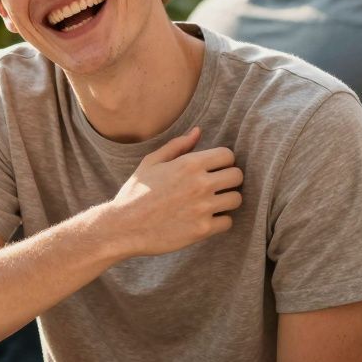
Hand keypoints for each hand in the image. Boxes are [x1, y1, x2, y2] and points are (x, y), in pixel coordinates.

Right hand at [108, 127, 241, 257]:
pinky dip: (219, 222)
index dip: (222, 161)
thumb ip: (177, 146)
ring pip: (236, 199)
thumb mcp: (151, 163)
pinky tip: (205, 219)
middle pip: (237, 176)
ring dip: (226, 200)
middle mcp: (200, 184)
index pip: (228, 155)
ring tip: (211, 203)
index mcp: (189, 164)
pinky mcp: (202, 229)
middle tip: (215, 186)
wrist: (123, 227)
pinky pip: (228, 222)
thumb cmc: (135, 193)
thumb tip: (198, 132)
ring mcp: (203, 207)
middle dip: (228, 179)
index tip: (213, 169)